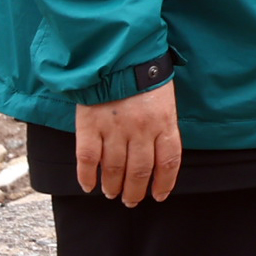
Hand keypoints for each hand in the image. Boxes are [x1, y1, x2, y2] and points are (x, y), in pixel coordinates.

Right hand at [74, 84, 180, 205]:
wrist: (118, 54)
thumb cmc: (145, 75)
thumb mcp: (165, 99)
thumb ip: (162, 125)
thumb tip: (159, 155)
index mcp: (164, 121)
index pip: (168, 161)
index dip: (164, 183)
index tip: (159, 195)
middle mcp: (141, 129)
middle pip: (140, 171)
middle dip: (135, 191)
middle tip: (131, 201)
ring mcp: (114, 129)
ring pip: (114, 169)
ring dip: (113, 187)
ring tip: (112, 194)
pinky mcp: (90, 126)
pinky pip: (88, 159)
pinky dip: (87, 176)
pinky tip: (89, 186)